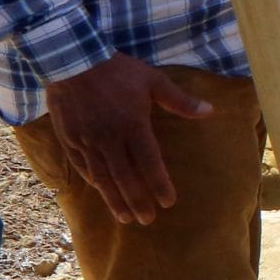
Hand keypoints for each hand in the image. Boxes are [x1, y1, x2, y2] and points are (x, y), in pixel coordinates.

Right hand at [44, 55, 215, 225]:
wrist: (71, 59)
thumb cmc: (117, 70)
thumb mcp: (153, 80)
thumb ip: (180, 100)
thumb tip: (210, 110)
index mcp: (133, 126)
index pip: (149, 163)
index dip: (159, 184)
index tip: (168, 202)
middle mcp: (109, 139)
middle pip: (125, 177)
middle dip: (137, 200)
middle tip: (147, 220)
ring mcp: (86, 141)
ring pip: (102, 177)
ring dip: (114, 199)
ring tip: (125, 217)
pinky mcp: (69, 138)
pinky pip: (82, 166)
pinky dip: (93, 182)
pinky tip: (101, 192)